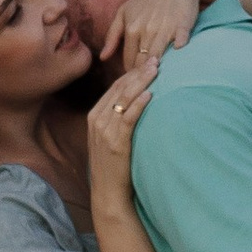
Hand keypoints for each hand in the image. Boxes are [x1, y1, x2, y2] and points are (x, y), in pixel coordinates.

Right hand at [84, 63, 156, 200]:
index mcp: (95, 116)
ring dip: (141, 83)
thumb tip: (137, 102)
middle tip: (156, 59)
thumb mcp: (111, 138)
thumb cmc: (114, 165)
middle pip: (119, 89)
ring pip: (124, 99)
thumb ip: (118, 119)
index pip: (115, 87)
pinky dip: (139, 105)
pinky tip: (150, 95)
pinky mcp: (115, 142)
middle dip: (139, 72)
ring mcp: (104, 131)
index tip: (148, 62)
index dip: (132, 73)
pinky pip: (128, 118)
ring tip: (156, 70)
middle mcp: (97, 120)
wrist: (108, 192)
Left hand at [107, 0, 207, 75]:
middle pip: (142, 64)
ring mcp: (164, 30)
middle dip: (141, 77)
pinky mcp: (182, 29)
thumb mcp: (125, 12)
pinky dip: (176, 60)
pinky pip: (178, 50)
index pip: (129, 62)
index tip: (135, 82)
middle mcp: (146, 31)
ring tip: (156, 79)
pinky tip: (175, 66)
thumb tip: (103, 58)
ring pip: (157, 61)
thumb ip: (112, 35)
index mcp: (131, 29)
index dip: (131, 74)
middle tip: (144, 87)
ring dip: (156, 72)